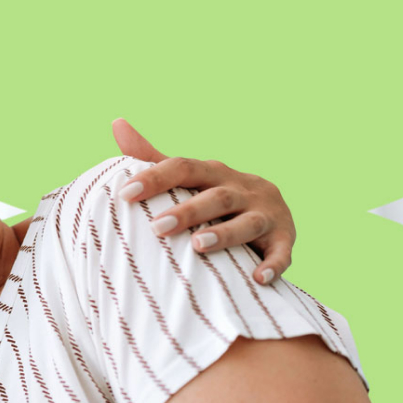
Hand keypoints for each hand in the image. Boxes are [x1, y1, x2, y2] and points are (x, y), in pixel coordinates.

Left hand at [110, 119, 294, 284]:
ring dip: (225, 234)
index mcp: (215, 173)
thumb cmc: (216, 197)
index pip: (183, 168)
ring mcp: (267, 213)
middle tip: (156, 227)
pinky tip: (258, 278)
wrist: (271, 214)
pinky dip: (273, 264)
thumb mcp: (189, 177)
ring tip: (197, 246)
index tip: (125, 194)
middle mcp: (243, 189)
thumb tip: (117, 124)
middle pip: (216, 196)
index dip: (155, 178)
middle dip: (188, 211)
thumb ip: (154, 157)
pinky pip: (281, 252)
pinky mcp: (285, 239)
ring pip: (248, 223)